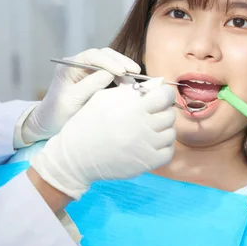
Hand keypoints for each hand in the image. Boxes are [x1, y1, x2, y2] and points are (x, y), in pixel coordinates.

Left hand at [20, 48, 140, 143]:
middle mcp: (79, 64)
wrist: (49, 124)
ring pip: (109, 62)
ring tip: (134, 80)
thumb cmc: (57, 113)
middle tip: (136, 71)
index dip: (109, 62)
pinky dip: (121, 77)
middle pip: (104, 55)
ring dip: (123, 69)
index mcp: (69, 65)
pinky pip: (110, 73)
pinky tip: (128, 83)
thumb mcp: (72, 100)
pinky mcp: (94, 79)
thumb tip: (111, 74)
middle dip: (121, 62)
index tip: (122, 72)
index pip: (92, 56)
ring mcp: (87, 70)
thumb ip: (90, 85)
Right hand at [30, 78, 175, 199]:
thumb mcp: (105, 97)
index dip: (166, 93)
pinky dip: (163, 147)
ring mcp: (146, 145)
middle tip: (153, 113)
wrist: (75, 156)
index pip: (165, 95)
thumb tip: (157, 83)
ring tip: (150, 129)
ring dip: (163, 129)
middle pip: (170, 114)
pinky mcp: (147, 162)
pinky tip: (151, 143)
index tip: (161, 95)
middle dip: (164, 111)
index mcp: (132, 105)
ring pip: (171, 133)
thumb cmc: (88, 123)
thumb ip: (132, 89)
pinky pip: (168, 152)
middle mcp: (142, 124)